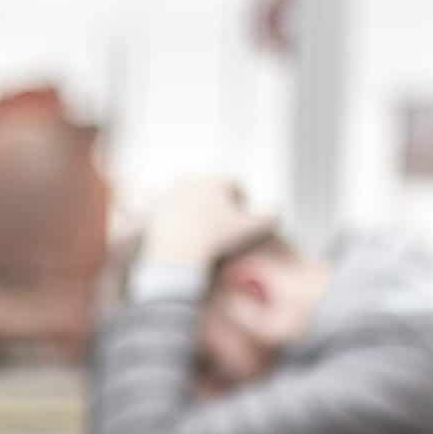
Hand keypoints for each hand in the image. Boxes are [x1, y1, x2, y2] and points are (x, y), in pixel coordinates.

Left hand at [138, 177, 265, 269]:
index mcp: (214, 178)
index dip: (243, 204)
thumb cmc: (217, 241)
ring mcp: (171, 191)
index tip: (242, 223)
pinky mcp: (155, 207)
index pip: (235, 186)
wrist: (177, 255)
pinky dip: (183, 223)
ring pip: (193, 201)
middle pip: (212, 191)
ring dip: (201, 214)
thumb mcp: (251, 230)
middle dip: (220, 207)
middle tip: (224, 230)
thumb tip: (277, 210)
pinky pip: (175, 214)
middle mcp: (191, 179)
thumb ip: (271, 217)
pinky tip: (188, 239)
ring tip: (206, 236)